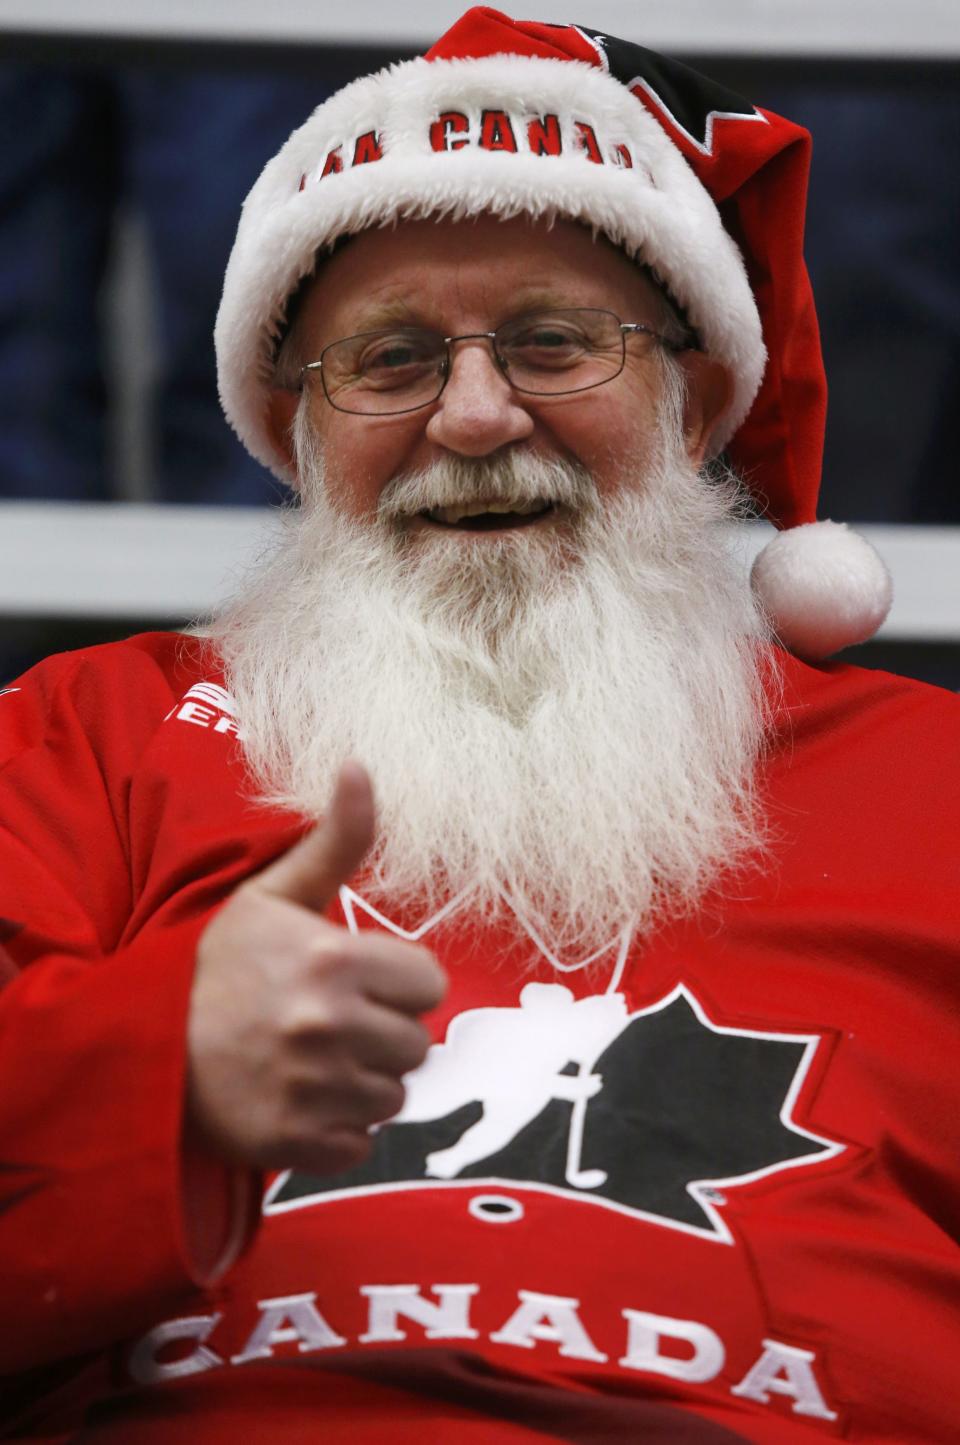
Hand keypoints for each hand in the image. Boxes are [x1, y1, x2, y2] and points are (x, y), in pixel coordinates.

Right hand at [186, 761, 445, 1174]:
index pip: (429, 984)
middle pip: (415, 1043)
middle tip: (328, 1022)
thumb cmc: (216, 964)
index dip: (397, 983)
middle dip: (381, 1033)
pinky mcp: (294, 1143)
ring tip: (312, 1060)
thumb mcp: (273, 894)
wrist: (142, 1045)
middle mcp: (330, 1026)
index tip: (356, 981)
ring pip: (392, 1096)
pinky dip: (336, 1130)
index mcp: (335, 960)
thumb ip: (335, 840)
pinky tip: (300, 1100)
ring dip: (361, 1082)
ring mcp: (313, 1090)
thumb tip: (361, 766)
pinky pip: (359, 1143)